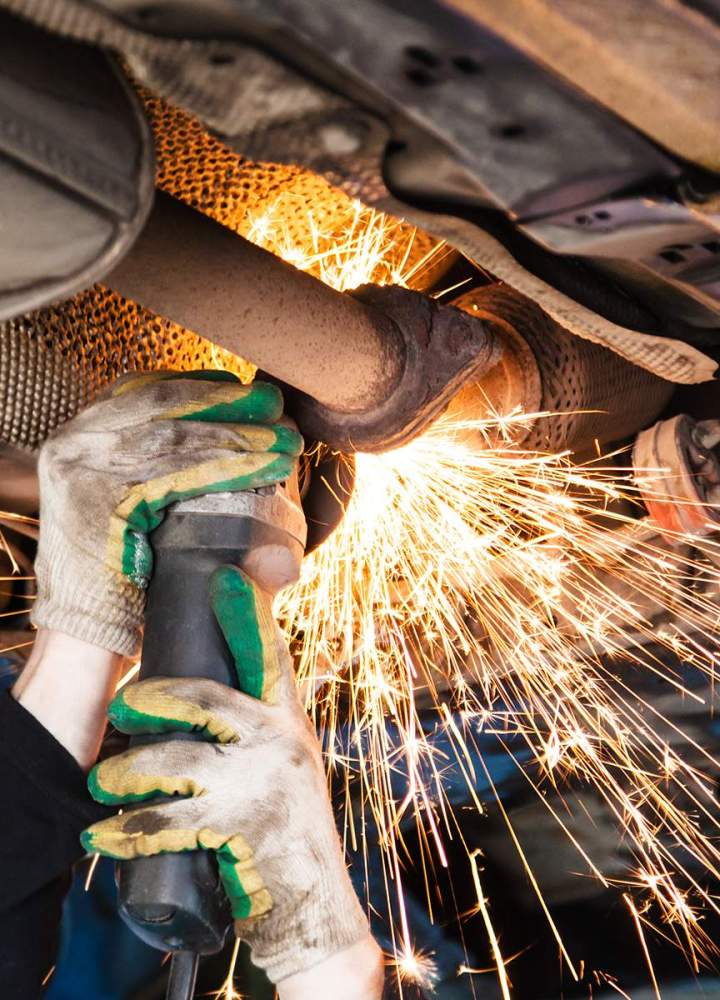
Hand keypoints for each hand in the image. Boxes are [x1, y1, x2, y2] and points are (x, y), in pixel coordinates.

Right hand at [32, 371, 301, 655]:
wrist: (86, 630)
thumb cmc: (127, 569)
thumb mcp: (149, 509)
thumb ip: (186, 477)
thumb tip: (254, 457)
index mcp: (83, 434)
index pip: (144, 391)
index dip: (199, 386)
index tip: (243, 387)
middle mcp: (75, 443)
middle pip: (162, 407)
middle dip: (226, 404)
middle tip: (276, 405)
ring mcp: (80, 472)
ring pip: (174, 439)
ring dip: (239, 436)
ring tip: (285, 441)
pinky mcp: (97, 505)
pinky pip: (175, 476)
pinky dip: (228, 469)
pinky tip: (266, 468)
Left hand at [81, 566, 371, 983]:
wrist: (314, 903)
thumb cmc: (289, 829)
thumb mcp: (287, 765)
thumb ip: (259, 728)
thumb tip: (211, 700)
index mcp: (287, 721)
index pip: (269, 656)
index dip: (247, 613)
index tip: (228, 577)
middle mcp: (279, 741)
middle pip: (205, 698)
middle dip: (153, 698)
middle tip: (121, 706)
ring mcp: (260, 783)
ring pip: (174, 761)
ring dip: (127, 772)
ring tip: (102, 783)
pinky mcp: (240, 826)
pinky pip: (166, 821)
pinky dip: (128, 829)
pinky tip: (104, 833)